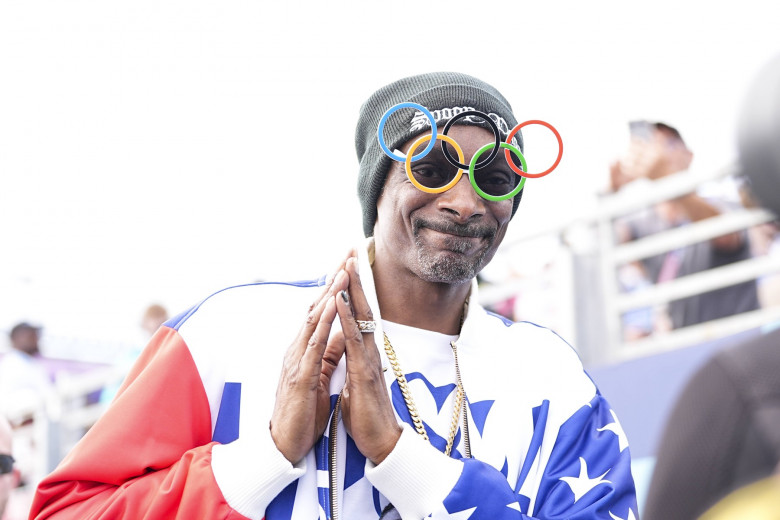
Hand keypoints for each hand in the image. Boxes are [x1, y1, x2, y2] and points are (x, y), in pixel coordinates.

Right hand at [269, 252, 351, 463]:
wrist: (284, 444)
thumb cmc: (302, 411)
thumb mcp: (320, 376)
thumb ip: (329, 353)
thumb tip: (342, 334)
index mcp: (305, 348)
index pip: (320, 310)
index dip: (335, 286)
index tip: (349, 263)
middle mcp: (298, 348)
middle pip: (316, 306)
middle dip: (333, 279)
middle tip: (348, 253)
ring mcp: (297, 360)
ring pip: (313, 319)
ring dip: (329, 294)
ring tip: (343, 271)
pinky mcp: (301, 376)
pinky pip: (314, 345)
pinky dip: (324, 322)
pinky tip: (332, 306)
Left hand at [334, 257, 401, 464]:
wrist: (381, 443)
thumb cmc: (367, 414)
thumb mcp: (357, 381)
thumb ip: (354, 362)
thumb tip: (351, 349)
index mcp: (364, 351)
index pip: (359, 312)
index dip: (354, 287)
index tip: (349, 262)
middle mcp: (369, 349)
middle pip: (363, 305)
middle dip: (356, 276)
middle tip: (353, 248)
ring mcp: (368, 359)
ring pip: (361, 316)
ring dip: (352, 288)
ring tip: (347, 262)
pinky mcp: (364, 372)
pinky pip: (353, 340)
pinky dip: (345, 317)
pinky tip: (339, 299)